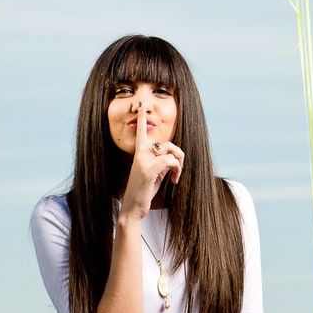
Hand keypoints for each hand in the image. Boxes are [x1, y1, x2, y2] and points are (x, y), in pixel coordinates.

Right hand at [120, 102, 183, 217]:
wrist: (133, 208)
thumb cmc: (144, 190)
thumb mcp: (154, 172)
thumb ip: (160, 160)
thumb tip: (173, 155)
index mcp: (139, 152)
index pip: (140, 131)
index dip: (141, 117)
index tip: (142, 104)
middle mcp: (140, 153)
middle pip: (168, 143)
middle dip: (179, 156)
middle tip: (178, 170)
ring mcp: (143, 160)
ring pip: (172, 151)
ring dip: (179, 164)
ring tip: (175, 176)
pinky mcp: (149, 169)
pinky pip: (171, 161)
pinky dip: (177, 170)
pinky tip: (173, 180)